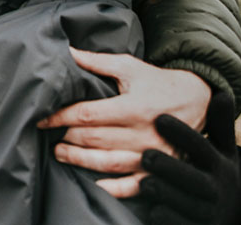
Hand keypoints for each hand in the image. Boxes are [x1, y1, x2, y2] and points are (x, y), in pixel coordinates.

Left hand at [36, 47, 209, 197]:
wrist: (198, 100)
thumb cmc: (157, 82)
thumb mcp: (129, 67)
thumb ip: (96, 61)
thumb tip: (66, 51)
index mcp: (133, 107)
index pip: (88, 114)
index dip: (61, 117)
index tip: (42, 119)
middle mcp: (143, 133)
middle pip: (94, 139)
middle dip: (67, 138)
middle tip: (48, 137)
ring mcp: (152, 154)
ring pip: (108, 163)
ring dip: (80, 161)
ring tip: (60, 154)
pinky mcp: (160, 168)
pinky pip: (135, 185)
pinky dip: (115, 188)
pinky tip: (96, 186)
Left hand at [138, 92, 240, 224]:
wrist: (232, 212)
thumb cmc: (216, 170)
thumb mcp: (223, 149)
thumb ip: (220, 123)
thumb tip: (222, 92)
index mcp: (219, 164)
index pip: (202, 147)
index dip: (182, 134)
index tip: (160, 118)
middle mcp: (214, 188)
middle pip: (193, 179)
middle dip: (171, 167)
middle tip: (146, 154)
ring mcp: (205, 211)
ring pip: (184, 203)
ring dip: (163, 192)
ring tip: (144, 181)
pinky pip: (177, 223)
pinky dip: (165, 217)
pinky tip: (150, 209)